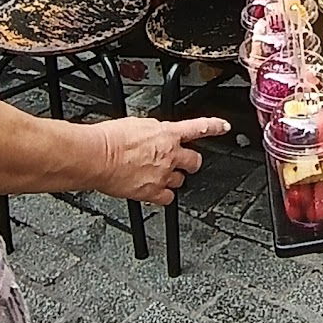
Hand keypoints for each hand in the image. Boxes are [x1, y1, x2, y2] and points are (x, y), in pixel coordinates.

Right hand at [87, 115, 229, 205]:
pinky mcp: (152, 192)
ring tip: (158, 176)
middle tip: (183, 162)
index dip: (214, 126)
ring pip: (180, 181)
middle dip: (191, 161)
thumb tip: (156, 134)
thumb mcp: (137, 124)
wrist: (97, 156)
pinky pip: (167, 198)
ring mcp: (163, 175)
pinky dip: (163, 196)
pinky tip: (154, 192)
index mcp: (167, 133)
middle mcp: (169, 154)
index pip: (198, 127)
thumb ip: (153, 131)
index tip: (224, 127)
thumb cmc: (110, 138)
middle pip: (195, 160)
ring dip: (173, 178)